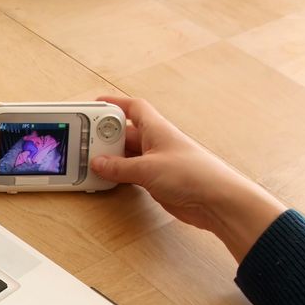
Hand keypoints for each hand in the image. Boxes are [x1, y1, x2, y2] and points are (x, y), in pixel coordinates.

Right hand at [90, 96, 285, 262]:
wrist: (216, 201)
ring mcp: (157, 161)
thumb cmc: (193, 175)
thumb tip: (99, 163)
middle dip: (106, 135)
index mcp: (157, 129)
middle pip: (125, 132)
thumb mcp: (148, 169)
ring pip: (127, 154)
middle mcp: (156, 142)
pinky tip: (109, 177)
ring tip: (94, 161)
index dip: (115, 103)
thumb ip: (120, 167)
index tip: (95, 104)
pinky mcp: (157, 180)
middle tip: (87, 141)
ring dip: (112, 157)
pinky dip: (119, 173)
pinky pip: (132, 172)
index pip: (133, 107)